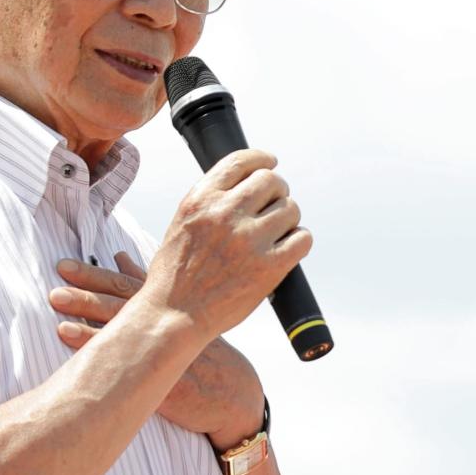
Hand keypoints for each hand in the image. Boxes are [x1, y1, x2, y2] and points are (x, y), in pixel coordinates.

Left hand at [51, 256, 264, 444]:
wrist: (235, 393)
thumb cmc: (207, 350)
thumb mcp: (186, 309)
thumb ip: (148, 283)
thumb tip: (119, 257)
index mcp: (167, 305)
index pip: (124, 284)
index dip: (94, 274)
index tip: (64, 266)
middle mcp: (166, 321)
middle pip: (120, 302)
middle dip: (86, 290)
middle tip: (56, 281)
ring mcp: (167, 349)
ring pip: (124, 328)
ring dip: (88, 315)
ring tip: (58, 305)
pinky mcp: (167, 380)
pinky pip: (132, 366)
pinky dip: (104, 352)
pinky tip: (79, 344)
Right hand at [140, 148, 311, 343]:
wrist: (173, 315)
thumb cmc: (177, 274)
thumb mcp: (183, 223)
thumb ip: (212, 202)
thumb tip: (250, 184)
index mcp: (200, 199)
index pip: (241, 161)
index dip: (261, 159)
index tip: (271, 162)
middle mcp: (224, 213)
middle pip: (272, 181)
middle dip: (277, 191)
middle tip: (274, 207)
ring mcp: (248, 239)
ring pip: (291, 208)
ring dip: (288, 218)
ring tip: (276, 234)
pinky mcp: (269, 267)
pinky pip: (302, 238)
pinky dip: (299, 241)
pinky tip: (288, 249)